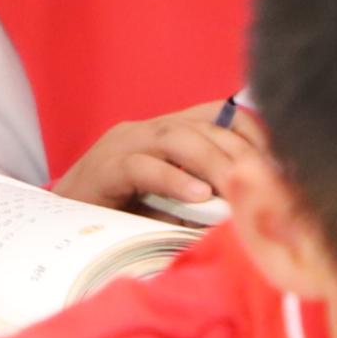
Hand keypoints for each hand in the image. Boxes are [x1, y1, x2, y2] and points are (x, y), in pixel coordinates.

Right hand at [54, 102, 262, 216]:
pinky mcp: (106, 166)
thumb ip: (204, 200)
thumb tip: (250, 210)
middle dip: (240, 152)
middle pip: (204, 126)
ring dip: (213, 163)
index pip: (218, 114)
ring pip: (178, 139)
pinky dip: (174, 180)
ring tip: (237, 188)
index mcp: (166, 130)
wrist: (56, 223)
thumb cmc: (120, 217)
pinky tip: (198, 197)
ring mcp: (125, 143)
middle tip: (267, 181)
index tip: (279, 162)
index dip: (251, 132)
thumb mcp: (171, 204)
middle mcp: (148, 128)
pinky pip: (143, 166)